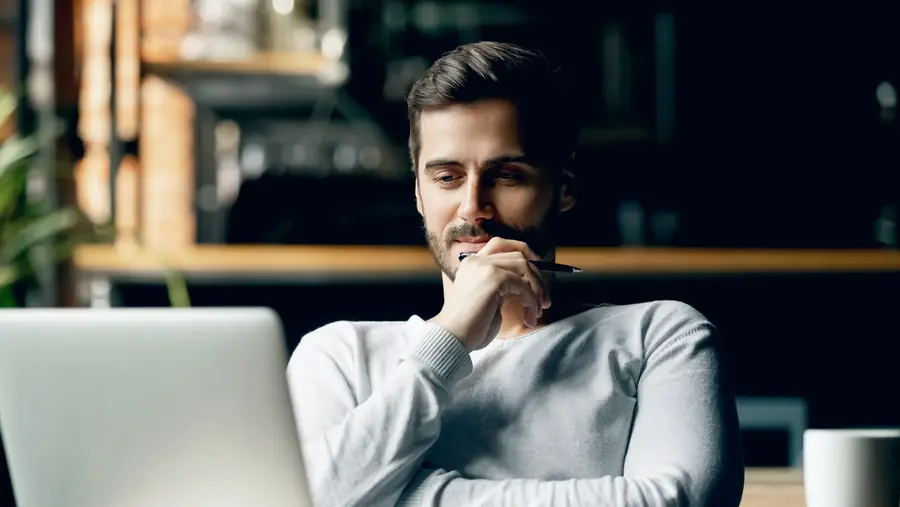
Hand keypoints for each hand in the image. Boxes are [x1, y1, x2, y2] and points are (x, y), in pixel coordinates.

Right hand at [431, 237, 551, 351]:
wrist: (453, 337)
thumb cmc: (469, 327)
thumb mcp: (488, 300)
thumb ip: (502, 287)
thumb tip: (529, 284)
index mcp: (472, 263)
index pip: (501, 244)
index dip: (523, 251)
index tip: (539, 269)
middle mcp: (477, 260)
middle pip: (518, 255)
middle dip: (537, 277)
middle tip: (544, 301)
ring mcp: (484, 267)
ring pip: (524, 267)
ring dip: (537, 290)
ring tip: (536, 311)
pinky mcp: (493, 278)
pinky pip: (523, 285)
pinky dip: (531, 301)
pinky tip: (529, 316)